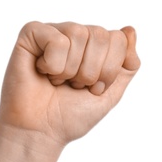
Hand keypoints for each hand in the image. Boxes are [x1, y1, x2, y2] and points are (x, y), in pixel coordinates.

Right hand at [0, 20, 139, 161]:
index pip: (119, 39)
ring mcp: (54, 31)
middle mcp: (75, 35)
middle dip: (92, 71)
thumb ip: (127, 65)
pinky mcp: (32, 32)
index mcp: (94, 47)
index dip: (109, 71)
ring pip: (78, 33)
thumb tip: (130, 30)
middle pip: (101, 34)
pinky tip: (42, 72)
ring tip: (58, 81)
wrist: (41, 132)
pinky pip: (56, 39)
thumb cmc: (70, 115)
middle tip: (75, 86)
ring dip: (70, 70)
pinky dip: (53, 64)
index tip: (93, 89)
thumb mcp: (110, 94)